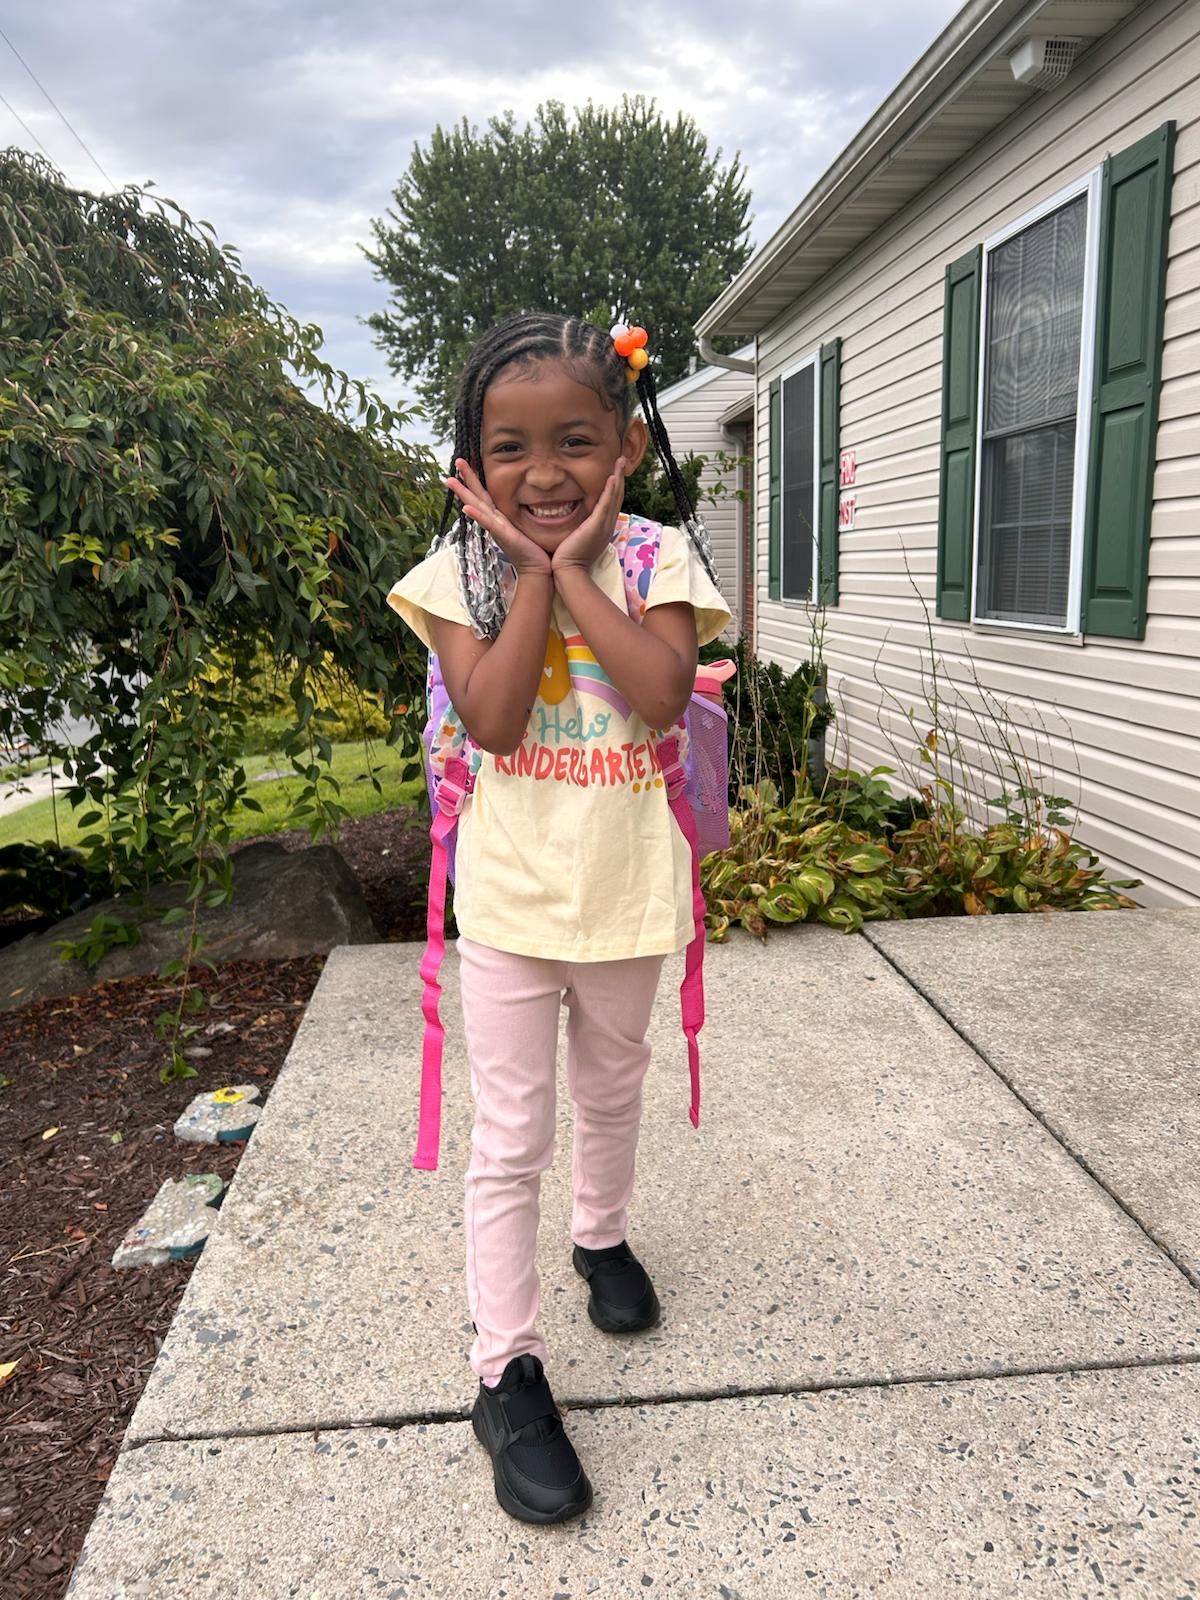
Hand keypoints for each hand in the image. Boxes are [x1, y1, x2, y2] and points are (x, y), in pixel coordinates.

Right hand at [444, 459, 551, 577]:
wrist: (538, 568)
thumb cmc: (534, 549)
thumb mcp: (526, 525)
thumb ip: (522, 512)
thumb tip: (530, 498)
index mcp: (500, 517)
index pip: (486, 494)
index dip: (477, 478)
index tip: (470, 461)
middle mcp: (494, 521)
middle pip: (477, 496)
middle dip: (466, 478)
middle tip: (456, 460)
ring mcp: (496, 528)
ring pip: (477, 506)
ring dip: (463, 493)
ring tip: (450, 480)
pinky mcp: (503, 536)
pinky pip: (488, 524)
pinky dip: (477, 516)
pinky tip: (466, 508)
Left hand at [551, 458, 626, 576]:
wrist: (567, 570)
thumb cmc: (566, 558)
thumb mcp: (574, 538)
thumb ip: (575, 526)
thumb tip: (569, 518)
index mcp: (601, 528)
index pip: (610, 503)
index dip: (614, 487)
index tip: (614, 472)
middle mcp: (606, 525)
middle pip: (617, 497)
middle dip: (620, 477)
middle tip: (621, 460)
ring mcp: (604, 526)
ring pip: (614, 497)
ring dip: (618, 478)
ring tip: (620, 461)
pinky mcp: (597, 526)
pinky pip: (606, 505)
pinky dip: (611, 490)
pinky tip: (613, 477)